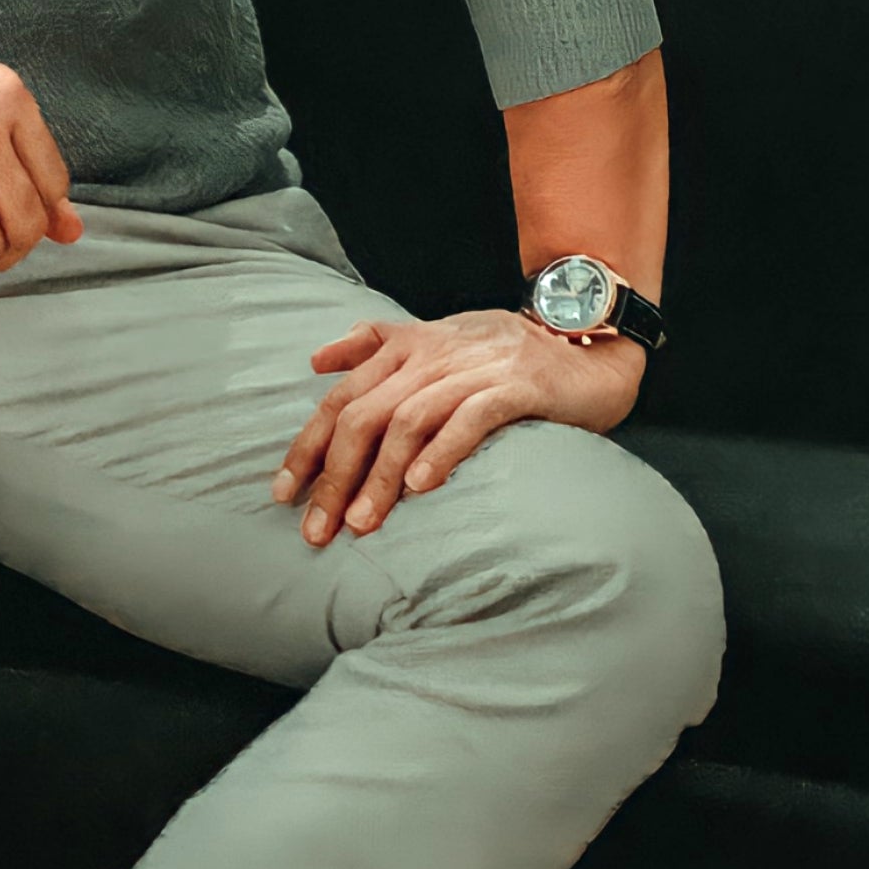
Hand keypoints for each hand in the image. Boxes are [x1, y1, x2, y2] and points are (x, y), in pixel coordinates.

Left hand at [270, 308, 643, 545]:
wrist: (585, 342)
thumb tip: (317, 361)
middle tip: (318, 529)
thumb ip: (375, 346)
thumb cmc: (504, 355)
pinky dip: (441, 452)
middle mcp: (433, 354)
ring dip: (380, 476)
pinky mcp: (518, 386)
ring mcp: (475, 368)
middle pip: (365, 415)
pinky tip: (421, 488)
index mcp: (407, 346)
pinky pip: (470, 419)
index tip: (283, 495)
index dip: (307, 447)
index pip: (340, 398)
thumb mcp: (435, 340)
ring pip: (410, 421)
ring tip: (362, 523)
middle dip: (334, 475)